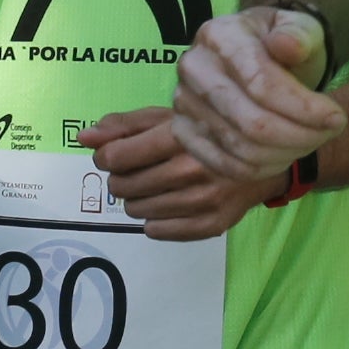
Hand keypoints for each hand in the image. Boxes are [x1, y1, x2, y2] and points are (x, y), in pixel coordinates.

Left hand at [80, 106, 280, 241]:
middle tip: (138, 170)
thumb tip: (84, 138)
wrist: (264, 157)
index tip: (113, 154)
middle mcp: (191, 168)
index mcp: (179, 135)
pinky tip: (170, 202)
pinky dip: (156, 220)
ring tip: (156, 185)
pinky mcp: (211, 224)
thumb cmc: (208, 132)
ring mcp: (202, 199)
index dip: (105, 156)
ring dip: (138, 198)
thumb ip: (124, 126)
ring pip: (136, 211)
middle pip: (121, 186)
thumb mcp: (168, 117)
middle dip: (120, 178)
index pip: (116, 156)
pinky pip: (157, 231)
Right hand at [170, 7, 343, 181]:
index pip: (262, 83)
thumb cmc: (284, 45)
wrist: (258, 59)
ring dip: (287, 153)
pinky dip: (264, 169)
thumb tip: (287, 45)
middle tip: (330, 132)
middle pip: (251, 122)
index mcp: (219, 34)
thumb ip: (300, 34)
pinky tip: (286, 155)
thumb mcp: (302, 29)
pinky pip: (226, 166)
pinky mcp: (184, 133)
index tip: (338, 117)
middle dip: (301, 135)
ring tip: (312, 141)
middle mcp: (194, 67)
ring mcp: (183, 103)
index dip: (304, 108)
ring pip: (242, 149)